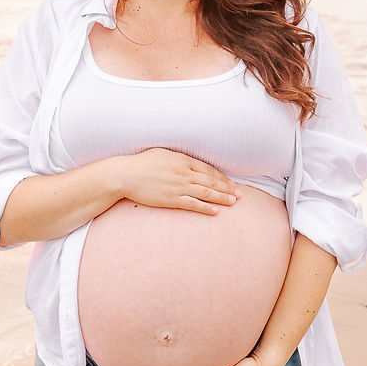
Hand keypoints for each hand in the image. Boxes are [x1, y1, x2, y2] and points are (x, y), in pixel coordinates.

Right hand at [115, 148, 239, 214]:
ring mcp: (179, 186)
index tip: (231, 183)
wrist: (126, 174)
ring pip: (206, 193)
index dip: (222, 177)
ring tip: (234, 202)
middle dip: (227, 188)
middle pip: (211, 181)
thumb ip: (178, 158)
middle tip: (240, 195)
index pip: (208, 169)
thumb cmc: (142, 163)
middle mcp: (184, 173)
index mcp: (183, 160)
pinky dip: (206, 208)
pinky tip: (216, 211)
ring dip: (222, 198)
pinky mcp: (172, 199)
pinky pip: (193, 204)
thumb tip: (187, 161)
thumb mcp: (163, 153)